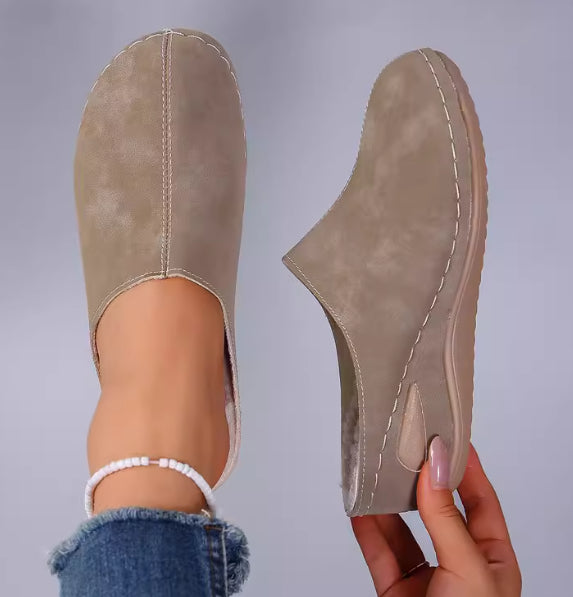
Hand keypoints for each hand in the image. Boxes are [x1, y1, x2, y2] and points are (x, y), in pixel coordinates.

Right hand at [352, 442, 520, 595]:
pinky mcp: (396, 592)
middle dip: (421, 482)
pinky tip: (360, 508)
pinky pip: (378, 553)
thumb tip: (435, 466)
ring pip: (403, 531)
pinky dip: (366, 530)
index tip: (449, 439)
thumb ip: (445, 518)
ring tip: (378, 473)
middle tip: (408, 449)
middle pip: (438, 512)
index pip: (481, 503)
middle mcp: (459, 566)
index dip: (466, 469)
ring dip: (387, 504)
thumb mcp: (468, 569)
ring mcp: (427, 580)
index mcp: (493, 561)